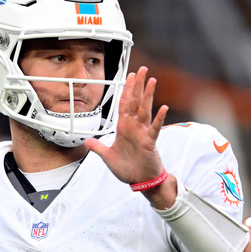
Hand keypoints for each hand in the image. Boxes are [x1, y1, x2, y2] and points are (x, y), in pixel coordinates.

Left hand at [85, 67, 168, 183]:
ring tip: (152, 81)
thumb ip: (98, 147)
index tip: (129, 76)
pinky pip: (154, 128)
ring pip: (145, 110)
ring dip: (148, 96)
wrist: (140, 181)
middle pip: (135, 102)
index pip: (124, 104)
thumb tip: (87, 141)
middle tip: (142, 70)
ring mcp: (143, 133)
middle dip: (137, 86)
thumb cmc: (128, 169)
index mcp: (124, 128)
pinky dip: (159, 118)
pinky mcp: (150, 142)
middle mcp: (134, 127)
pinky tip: (163, 108)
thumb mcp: (108, 157)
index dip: (126, 90)